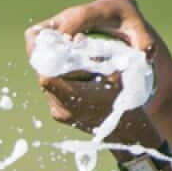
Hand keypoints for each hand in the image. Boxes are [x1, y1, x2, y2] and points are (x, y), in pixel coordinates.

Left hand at [26, 0, 171, 136]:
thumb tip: (76, 39)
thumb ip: (95, 56)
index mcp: (75, 100)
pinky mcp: (59, 115)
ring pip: (48, 85)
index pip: (47, 76)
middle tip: (67, 52)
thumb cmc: (123, 100)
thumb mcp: (115, 74)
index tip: (59, 48)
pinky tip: (76, 78)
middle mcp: (62, 110)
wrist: (126, 131)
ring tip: (75, 66)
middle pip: (46, 78)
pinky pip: (53, 93)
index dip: (51, 60)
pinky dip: (61, 82)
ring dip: (58, 73)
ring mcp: (58, 114)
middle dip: (55, 63)